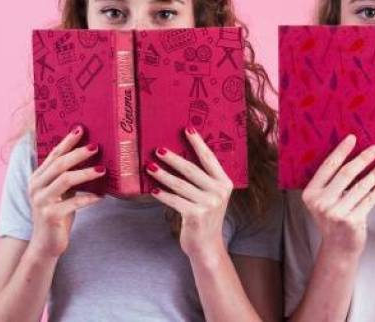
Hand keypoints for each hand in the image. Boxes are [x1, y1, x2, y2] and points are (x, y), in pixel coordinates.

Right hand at [28, 126, 104, 257]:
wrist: (46, 244)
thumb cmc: (58, 214)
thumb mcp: (62, 192)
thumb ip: (68, 176)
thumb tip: (91, 156)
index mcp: (37, 178)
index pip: (53, 155)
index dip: (67, 141)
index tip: (80, 129)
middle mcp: (35, 187)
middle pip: (59, 164)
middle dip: (78, 153)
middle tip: (96, 146)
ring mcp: (41, 201)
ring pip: (65, 180)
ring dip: (86, 173)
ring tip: (102, 169)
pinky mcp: (50, 215)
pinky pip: (73, 203)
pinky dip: (88, 199)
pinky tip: (101, 197)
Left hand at [147, 127, 232, 260]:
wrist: (206, 245)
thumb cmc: (204, 216)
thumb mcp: (210, 196)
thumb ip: (203, 179)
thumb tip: (178, 157)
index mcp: (225, 182)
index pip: (209, 158)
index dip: (198, 143)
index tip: (187, 128)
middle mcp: (219, 191)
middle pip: (192, 169)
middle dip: (173, 158)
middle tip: (158, 149)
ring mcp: (208, 204)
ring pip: (180, 184)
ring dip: (163, 175)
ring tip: (150, 166)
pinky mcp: (196, 215)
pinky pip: (175, 200)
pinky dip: (163, 195)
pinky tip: (153, 190)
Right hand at [301, 134, 374, 256]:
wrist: (338, 248)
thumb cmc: (333, 218)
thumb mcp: (324, 200)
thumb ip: (331, 182)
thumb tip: (352, 154)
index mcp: (310, 193)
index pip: (328, 167)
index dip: (341, 151)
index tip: (353, 138)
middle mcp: (321, 203)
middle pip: (345, 174)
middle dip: (362, 159)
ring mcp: (336, 213)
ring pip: (360, 186)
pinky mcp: (351, 221)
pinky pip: (369, 200)